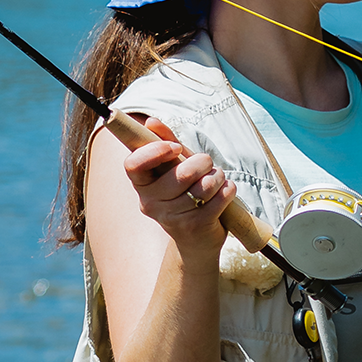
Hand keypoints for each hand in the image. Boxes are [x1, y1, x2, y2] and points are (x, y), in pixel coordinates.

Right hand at [122, 130, 233, 255]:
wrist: (197, 239)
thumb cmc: (185, 193)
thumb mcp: (174, 167)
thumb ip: (164, 142)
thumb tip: (151, 121)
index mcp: (141, 184)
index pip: (133, 165)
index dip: (155, 151)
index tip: (175, 147)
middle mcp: (150, 203)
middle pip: (181, 175)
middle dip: (202, 162)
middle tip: (207, 163)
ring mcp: (171, 219)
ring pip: (203, 187)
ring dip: (217, 177)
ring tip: (216, 180)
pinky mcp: (194, 228)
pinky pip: (218, 199)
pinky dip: (227, 190)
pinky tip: (224, 192)